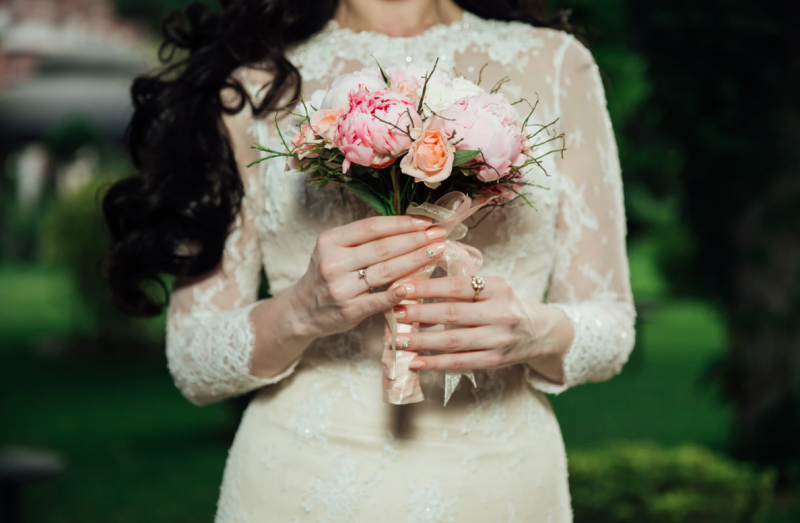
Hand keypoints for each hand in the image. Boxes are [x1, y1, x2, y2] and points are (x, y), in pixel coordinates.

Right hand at [286, 215, 446, 339]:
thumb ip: (364, 240)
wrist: (302, 311)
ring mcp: (340, 287)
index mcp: (330, 240)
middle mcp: (333, 262)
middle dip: (415, 239)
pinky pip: (378, 299)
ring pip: (385, 271)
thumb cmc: (327, 275)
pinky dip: (398, 293)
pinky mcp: (348, 310)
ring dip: (415, 261)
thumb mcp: (335, 250)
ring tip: (436, 252)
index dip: (401, 223)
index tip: (425, 222)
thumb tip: (407, 226)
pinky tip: (415, 286)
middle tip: (439, 234)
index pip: (371, 227)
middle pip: (382, 247)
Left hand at [392, 276, 571, 381]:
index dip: (428, 287)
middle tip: (396, 312)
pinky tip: (416, 362)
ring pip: (454, 341)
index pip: (458, 286)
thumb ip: (462, 282)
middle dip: (420, 313)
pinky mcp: (495, 360)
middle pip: (453, 313)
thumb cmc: (504, 305)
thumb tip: (419, 274)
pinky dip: (436, 363)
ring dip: (423, 340)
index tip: (402, 287)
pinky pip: (460, 362)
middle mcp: (501, 313)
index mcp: (498, 288)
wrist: (538, 332)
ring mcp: (499, 339)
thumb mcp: (492, 286)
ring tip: (399, 340)